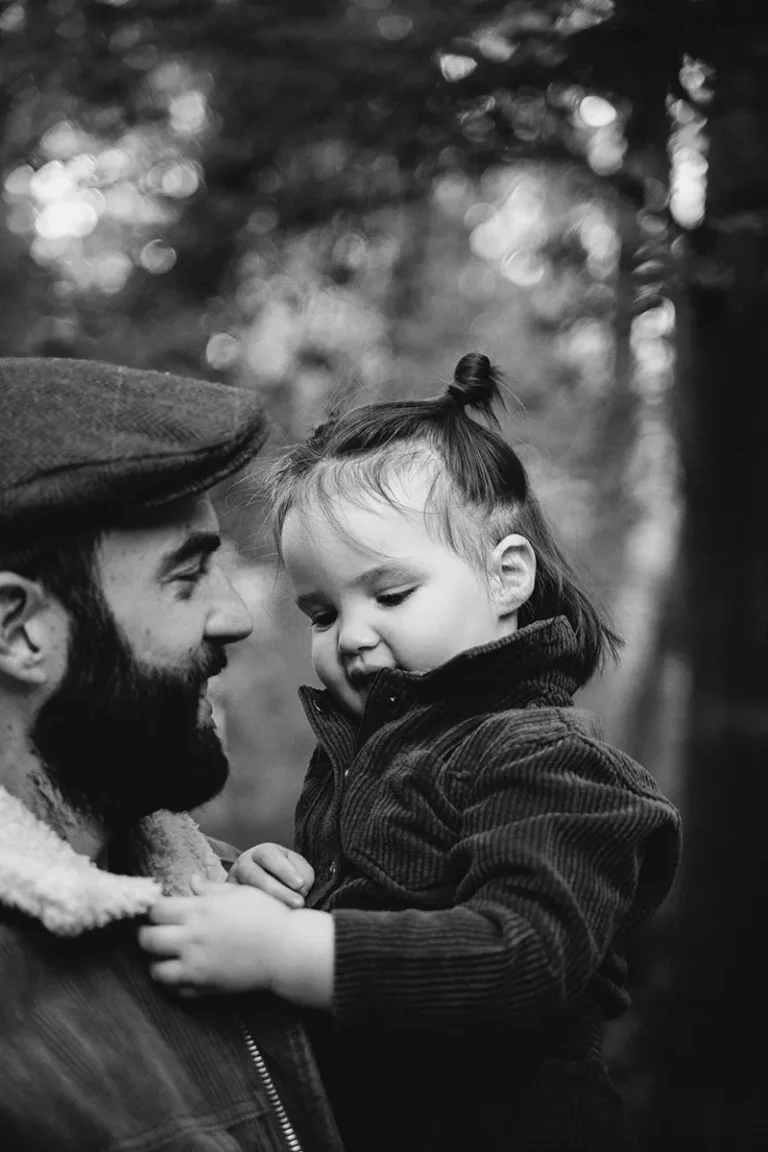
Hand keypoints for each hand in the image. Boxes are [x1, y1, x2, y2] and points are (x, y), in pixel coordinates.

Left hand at [138, 877, 291, 995]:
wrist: (286, 950)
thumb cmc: (266, 915)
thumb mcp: (238, 893)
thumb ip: (209, 889)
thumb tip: (191, 881)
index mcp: (198, 911)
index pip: (155, 910)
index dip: (152, 908)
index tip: (156, 908)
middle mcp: (191, 940)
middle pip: (147, 940)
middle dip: (146, 934)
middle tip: (156, 930)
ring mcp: (196, 967)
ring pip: (155, 970)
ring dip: (157, 961)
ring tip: (169, 954)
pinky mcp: (205, 988)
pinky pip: (176, 990)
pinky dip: (176, 982)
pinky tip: (186, 970)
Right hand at [228, 843, 314, 908]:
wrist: (267, 890)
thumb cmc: (288, 877)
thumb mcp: (297, 868)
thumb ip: (303, 873)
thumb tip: (300, 889)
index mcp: (262, 853)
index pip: (268, 855)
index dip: (284, 869)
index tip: (300, 884)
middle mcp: (244, 865)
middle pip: (253, 874)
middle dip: (278, 890)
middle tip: (299, 903)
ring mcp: (234, 884)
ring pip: (244, 893)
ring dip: (268, 904)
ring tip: (287, 915)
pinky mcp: (231, 903)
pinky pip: (239, 909)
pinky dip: (256, 916)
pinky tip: (271, 923)